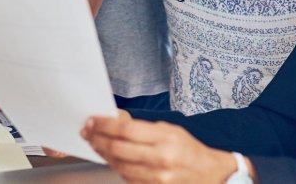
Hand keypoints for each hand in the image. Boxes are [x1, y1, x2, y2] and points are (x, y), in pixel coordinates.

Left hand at [82, 112, 237, 183]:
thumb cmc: (189, 150)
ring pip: (118, 165)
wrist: (207, 174)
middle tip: (88, 131)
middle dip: (98, 138)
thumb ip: (142, 126)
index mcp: (166, 138)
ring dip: (102, 153)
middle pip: (118, 148)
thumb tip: (116, 119)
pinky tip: (109, 157)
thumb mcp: (170, 129)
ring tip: (95, 142)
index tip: (93, 120)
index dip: (105, 124)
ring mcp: (156, 177)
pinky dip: (114, 166)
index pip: (126, 129)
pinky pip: (126, 177)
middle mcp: (160, 158)